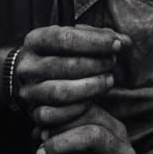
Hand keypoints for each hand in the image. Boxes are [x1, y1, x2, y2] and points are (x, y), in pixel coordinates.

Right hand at [15, 25, 130, 127]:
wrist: (32, 78)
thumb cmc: (60, 54)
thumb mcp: (74, 39)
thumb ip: (99, 37)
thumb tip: (124, 41)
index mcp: (35, 41)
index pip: (65, 38)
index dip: (95, 41)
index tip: (117, 43)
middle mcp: (28, 66)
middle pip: (65, 66)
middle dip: (96, 64)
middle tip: (113, 62)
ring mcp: (29, 91)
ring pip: (61, 93)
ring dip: (91, 87)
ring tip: (109, 80)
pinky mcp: (33, 113)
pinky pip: (57, 115)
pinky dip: (80, 108)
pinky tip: (94, 99)